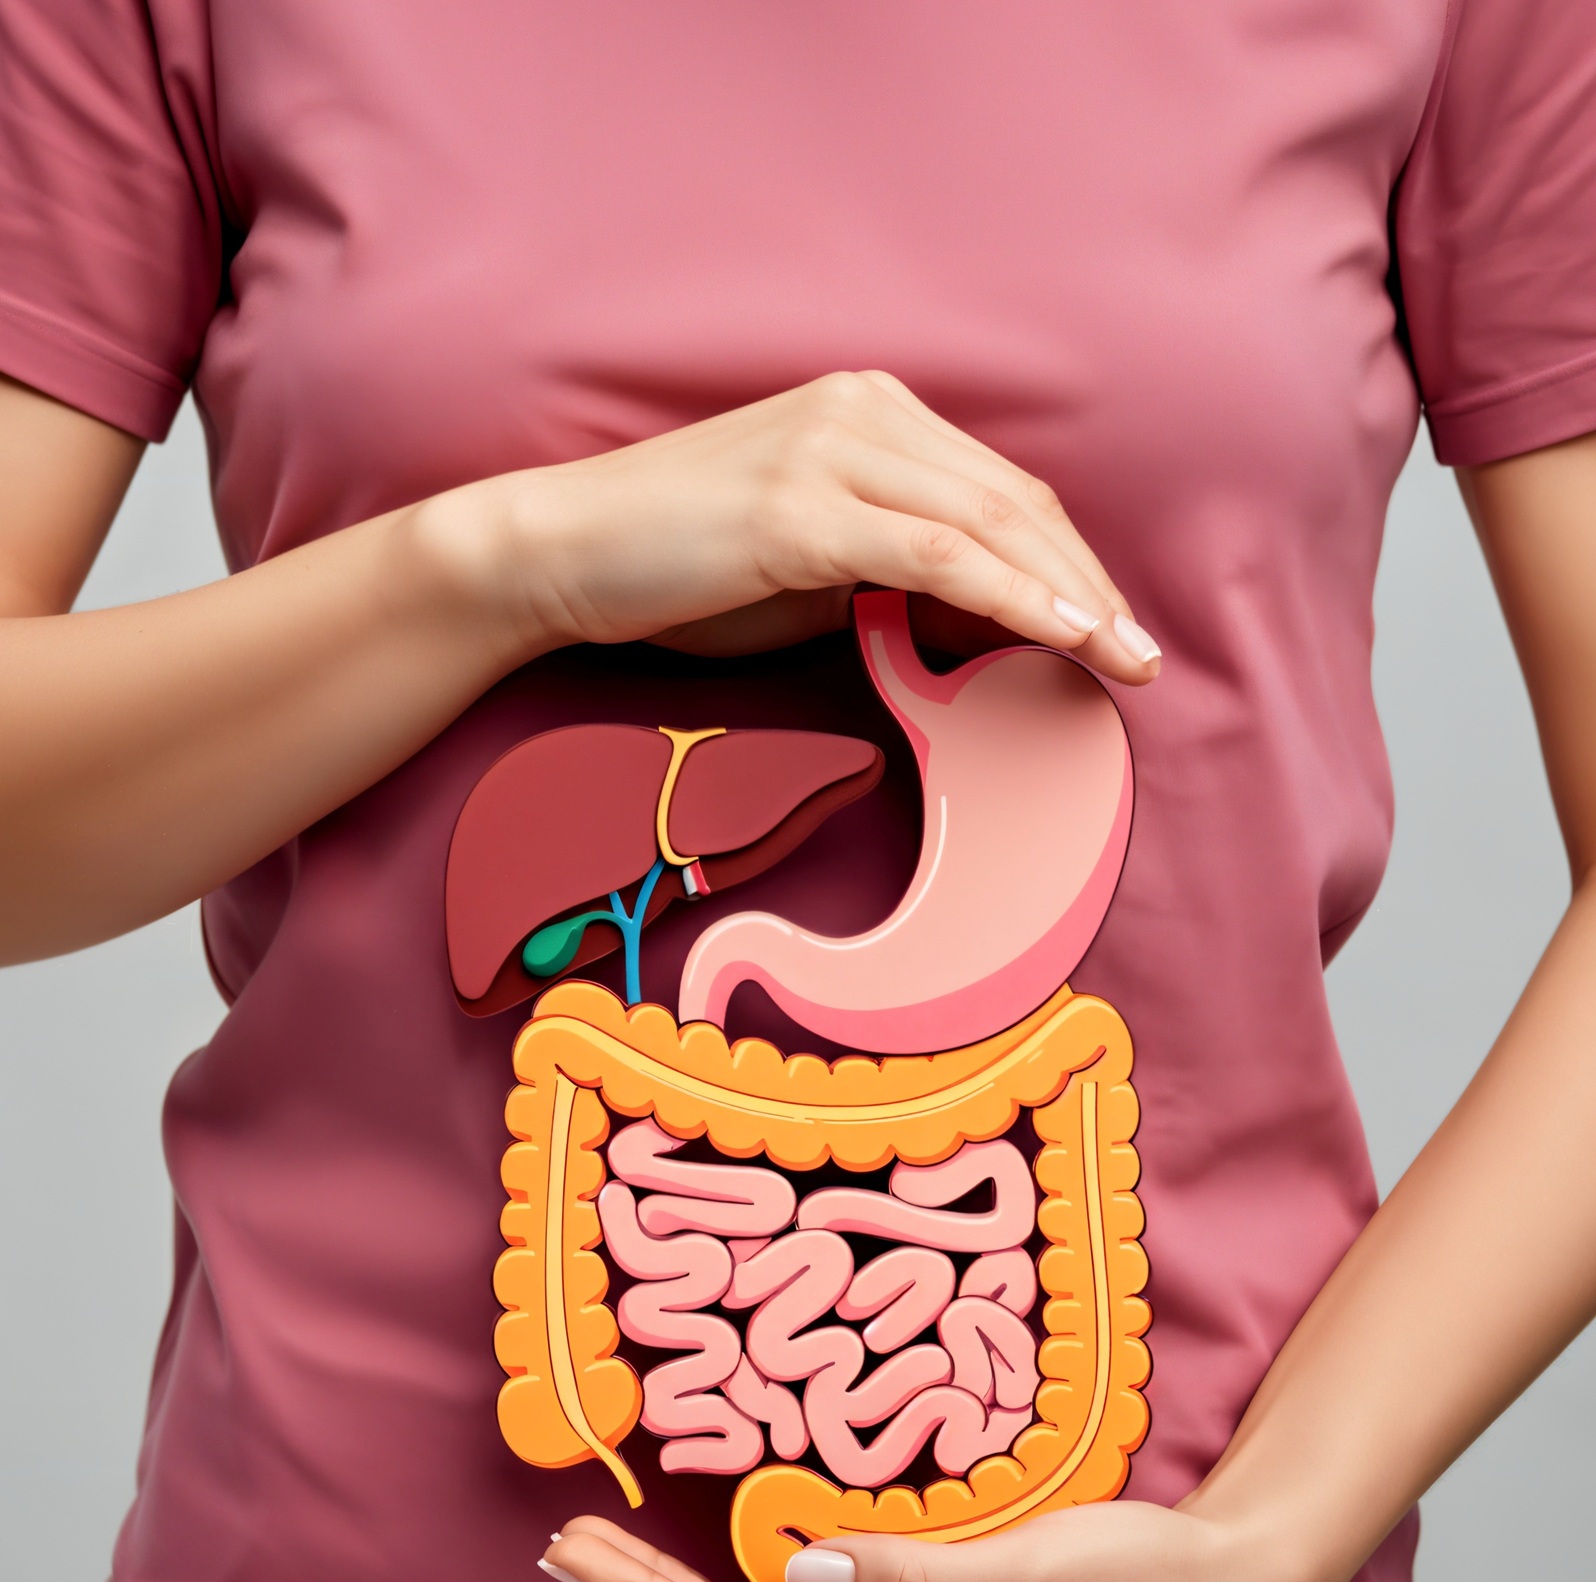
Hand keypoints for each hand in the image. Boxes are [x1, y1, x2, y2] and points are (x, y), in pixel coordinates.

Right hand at [447, 370, 1160, 682]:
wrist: (561, 551)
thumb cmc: (675, 568)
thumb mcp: (807, 571)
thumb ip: (891, 581)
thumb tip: (977, 630)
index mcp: (868, 413)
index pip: (998, 490)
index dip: (1069, 563)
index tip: (1114, 629)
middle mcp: (862, 412)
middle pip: (1015, 501)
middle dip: (1091, 584)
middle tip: (1144, 658)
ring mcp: (832, 453)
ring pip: (991, 525)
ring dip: (1072, 598)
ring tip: (1125, 662)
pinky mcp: (803, 509)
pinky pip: (938, 556)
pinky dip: (1012, 598)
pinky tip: (1063, 637)